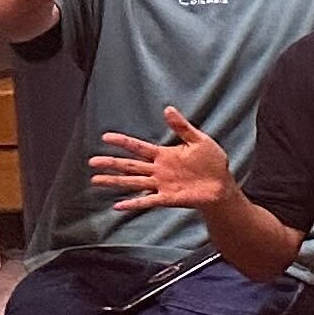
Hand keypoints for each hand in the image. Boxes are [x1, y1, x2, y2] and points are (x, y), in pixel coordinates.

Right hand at [90, 106, 234, 212]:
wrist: (222, 184)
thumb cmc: (212, 162)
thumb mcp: (199, 140)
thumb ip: (182, 127)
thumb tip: (168, 108)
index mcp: (164, 155)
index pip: (138, 147)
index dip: (123, 142)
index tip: (105, 137)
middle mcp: (158, 170)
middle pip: (130, 165)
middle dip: (111, 163)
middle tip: (92, 161)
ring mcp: (161, 184)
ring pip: (132, 182)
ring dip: (114, 181)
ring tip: (95, 180)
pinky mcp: (167, 198)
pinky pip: (147, 201)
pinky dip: (133, 203)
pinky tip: (118, 205)